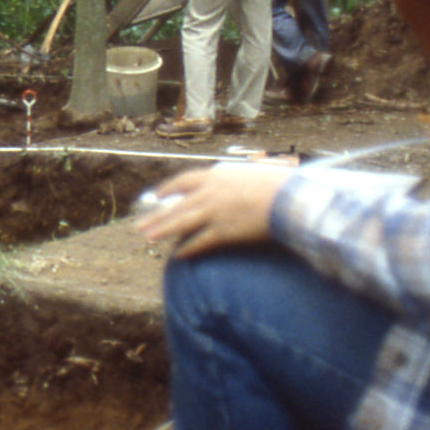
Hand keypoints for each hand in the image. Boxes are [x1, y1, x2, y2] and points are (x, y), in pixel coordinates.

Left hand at [138, 163, 290, 258]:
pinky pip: (200, 242)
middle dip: (157, 216)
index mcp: (215, 176)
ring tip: (148, 237)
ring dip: (163, 230)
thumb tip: (229, 183)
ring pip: (181, 223)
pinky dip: (188, 249)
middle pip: (176, 205)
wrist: (288, 199)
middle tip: (140, 225)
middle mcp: (210, 193)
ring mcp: (214, 213)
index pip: (183, 180)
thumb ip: (233, 181)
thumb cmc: (277, 185)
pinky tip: (178, 255)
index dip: (168, 188)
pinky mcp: (224, 232)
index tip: (156, 195)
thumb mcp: (249, 174)